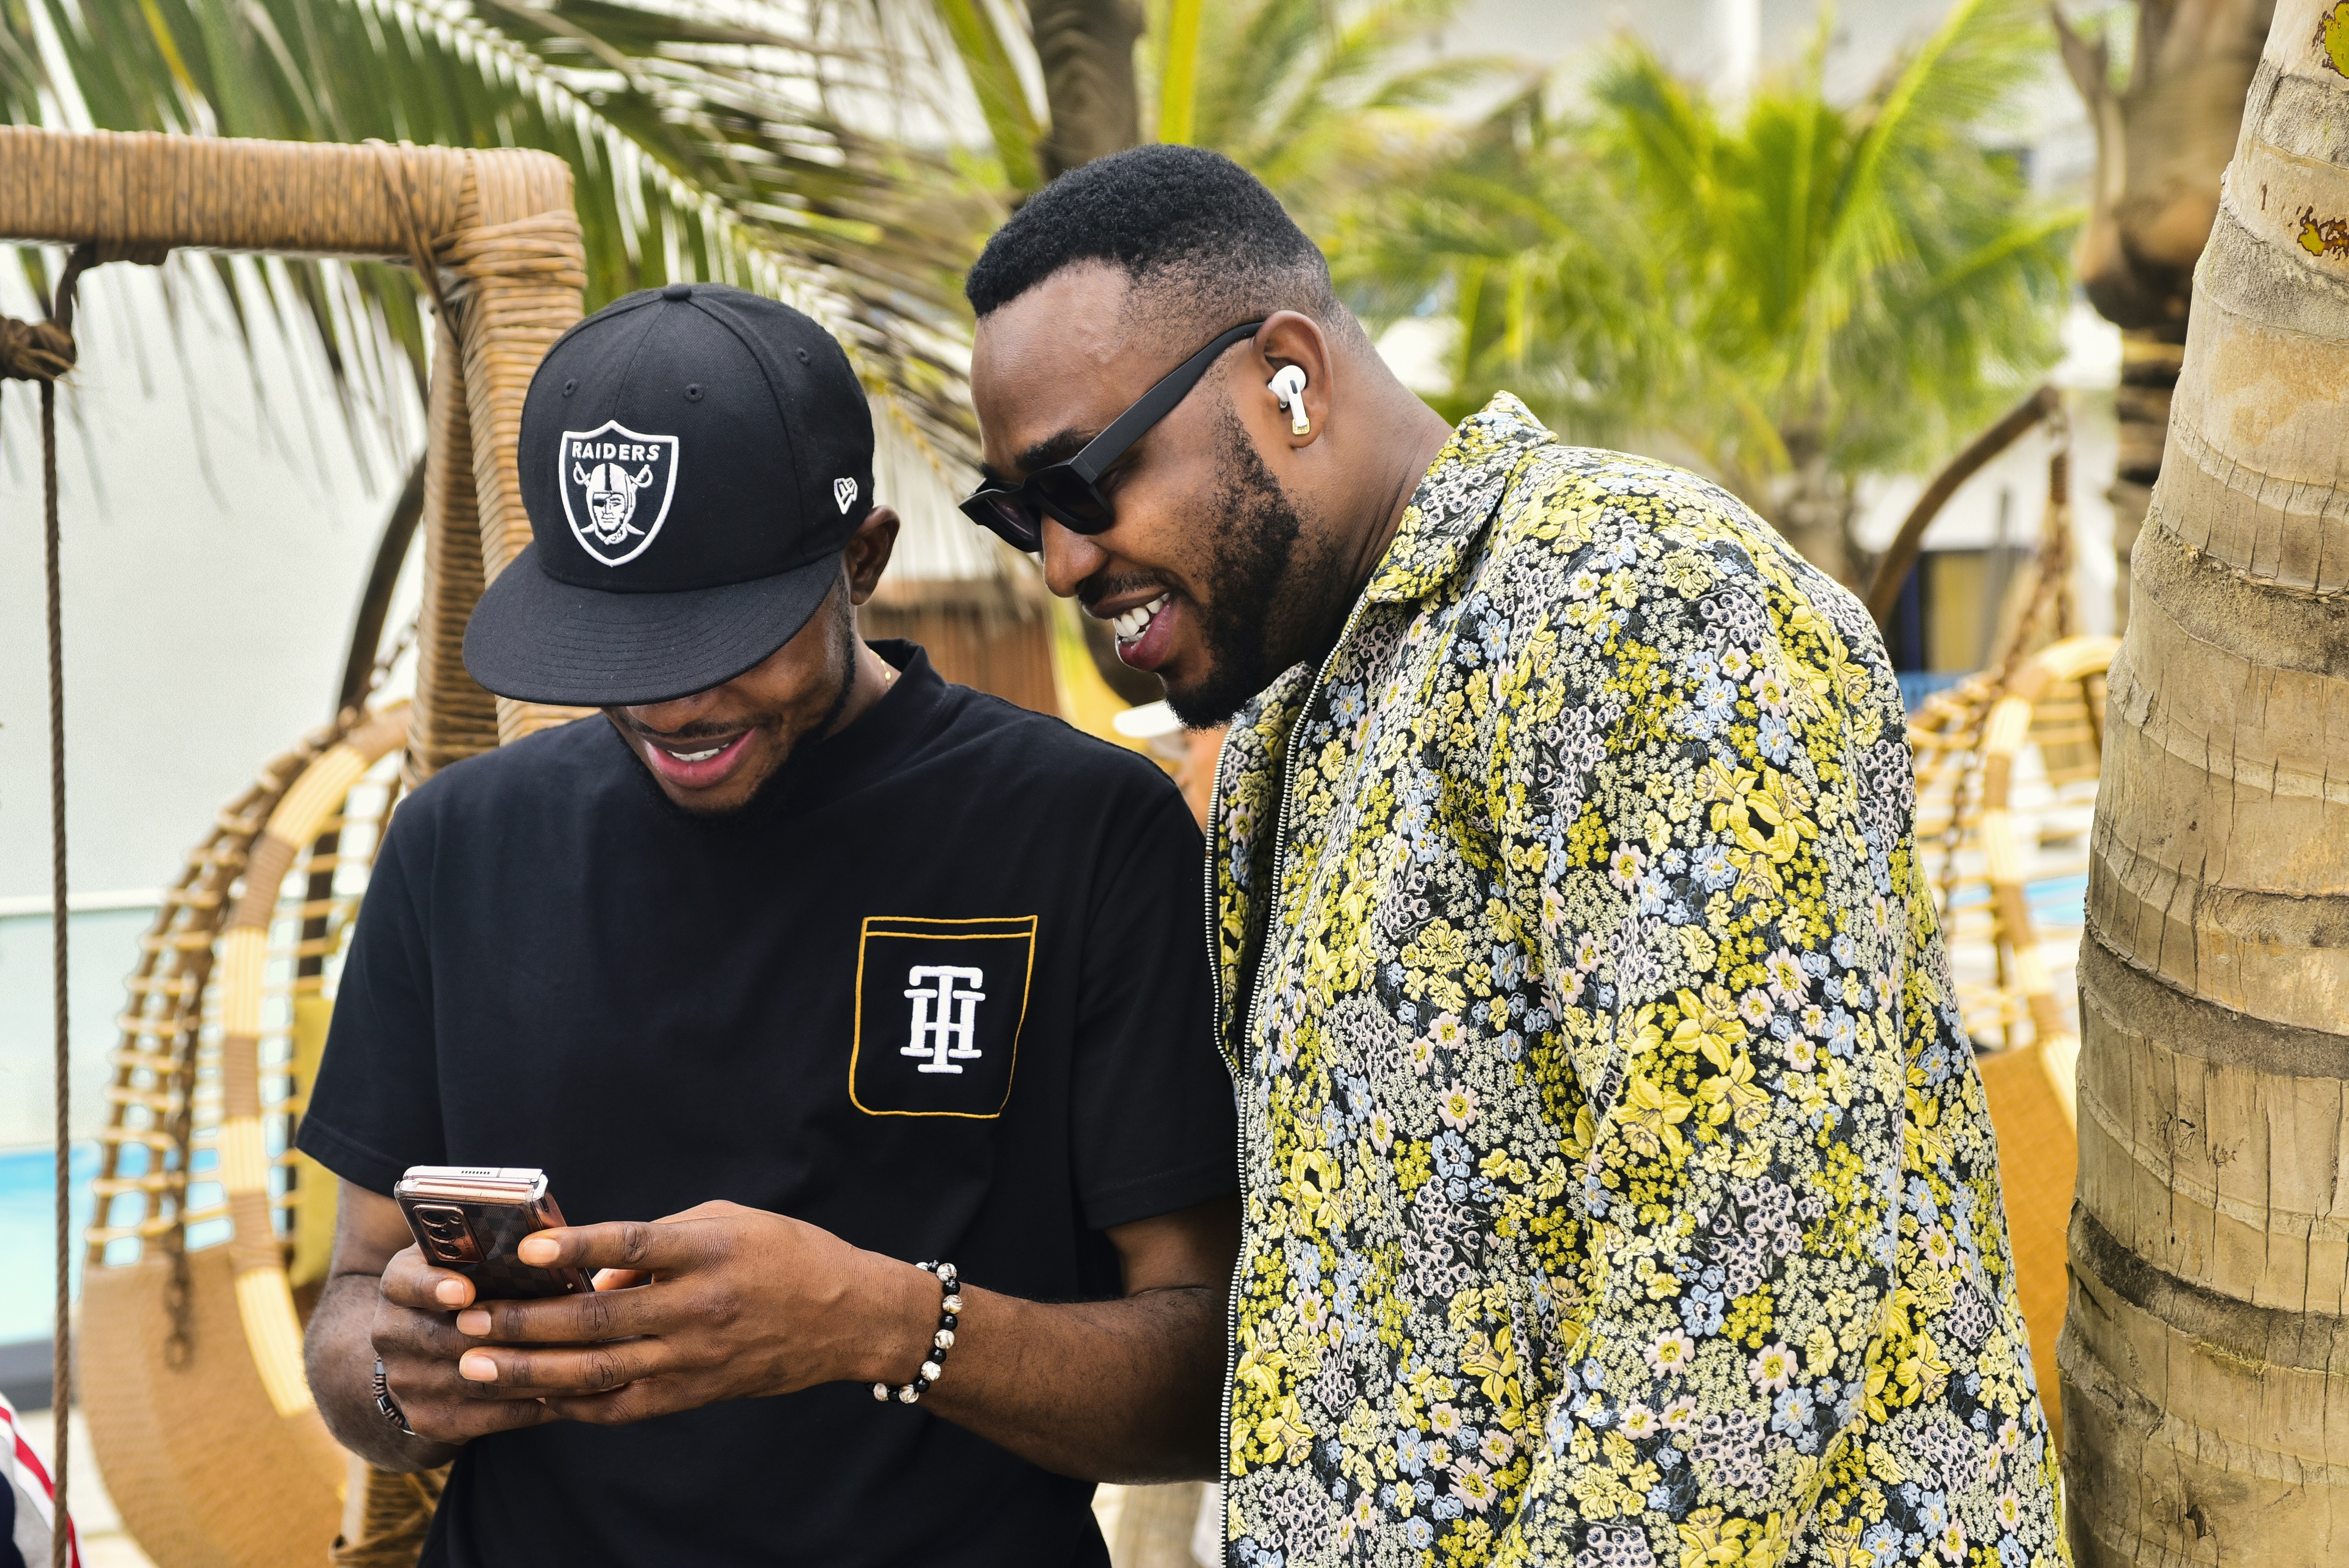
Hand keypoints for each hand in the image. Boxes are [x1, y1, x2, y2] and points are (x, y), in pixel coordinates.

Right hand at [370, 1244, 560, 1446]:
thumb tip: (549, 1238)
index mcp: (399, 1285)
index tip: (464, 1291)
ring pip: (481, 1379)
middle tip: (567, 1324)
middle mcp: (393, 1334)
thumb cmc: (463, 1290)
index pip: (407, 1282)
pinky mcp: (432, 1420)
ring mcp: (409, 1382)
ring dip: (537, 1370)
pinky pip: (493, 1416)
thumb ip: (486, 1248)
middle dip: (510, 1333)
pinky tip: (575, 1392)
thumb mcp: (459, 1260)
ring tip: (586, 1357)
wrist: (418, 1356)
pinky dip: (537, 1405)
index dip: (433, 1287)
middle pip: (451, 1338)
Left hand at [445, 1200, 934, 1426]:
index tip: (528, 1253)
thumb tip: (597, 1271)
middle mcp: (700, 1306)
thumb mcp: (727, 1223)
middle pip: (600, 1318)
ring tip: (480, 1366)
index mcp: (709, 1250)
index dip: (580, 1247)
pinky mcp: (697, 1391)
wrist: (849, 1317)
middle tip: (470, 1324)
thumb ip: (658, 1242)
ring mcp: (697, 1356)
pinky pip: (626, 1404)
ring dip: (534, 1371)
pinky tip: (537, 1399)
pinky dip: (578, 1404)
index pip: (634, 1244)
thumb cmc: (786, 1255)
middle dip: (528, 1324)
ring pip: (602, 1369)